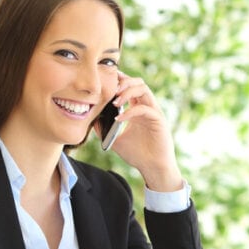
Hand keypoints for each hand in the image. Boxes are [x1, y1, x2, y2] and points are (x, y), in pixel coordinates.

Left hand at [100, 72, 182, 191]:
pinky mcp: (158, 120)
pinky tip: (119, 119)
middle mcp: (147, 107)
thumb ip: (104, 128)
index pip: (130, 87)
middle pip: (138, 82)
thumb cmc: (137, 154)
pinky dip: (130, 111)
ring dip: (127, 92)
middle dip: (124, 82)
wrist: (152, 168)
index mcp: (138, 109)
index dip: (119, 80)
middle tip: (110, 90)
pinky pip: (144, 109)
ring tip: (114, 102)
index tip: (106, 80)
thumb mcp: (115, 139)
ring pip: (143, 89)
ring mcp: (153, 112)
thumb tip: (90, 118)